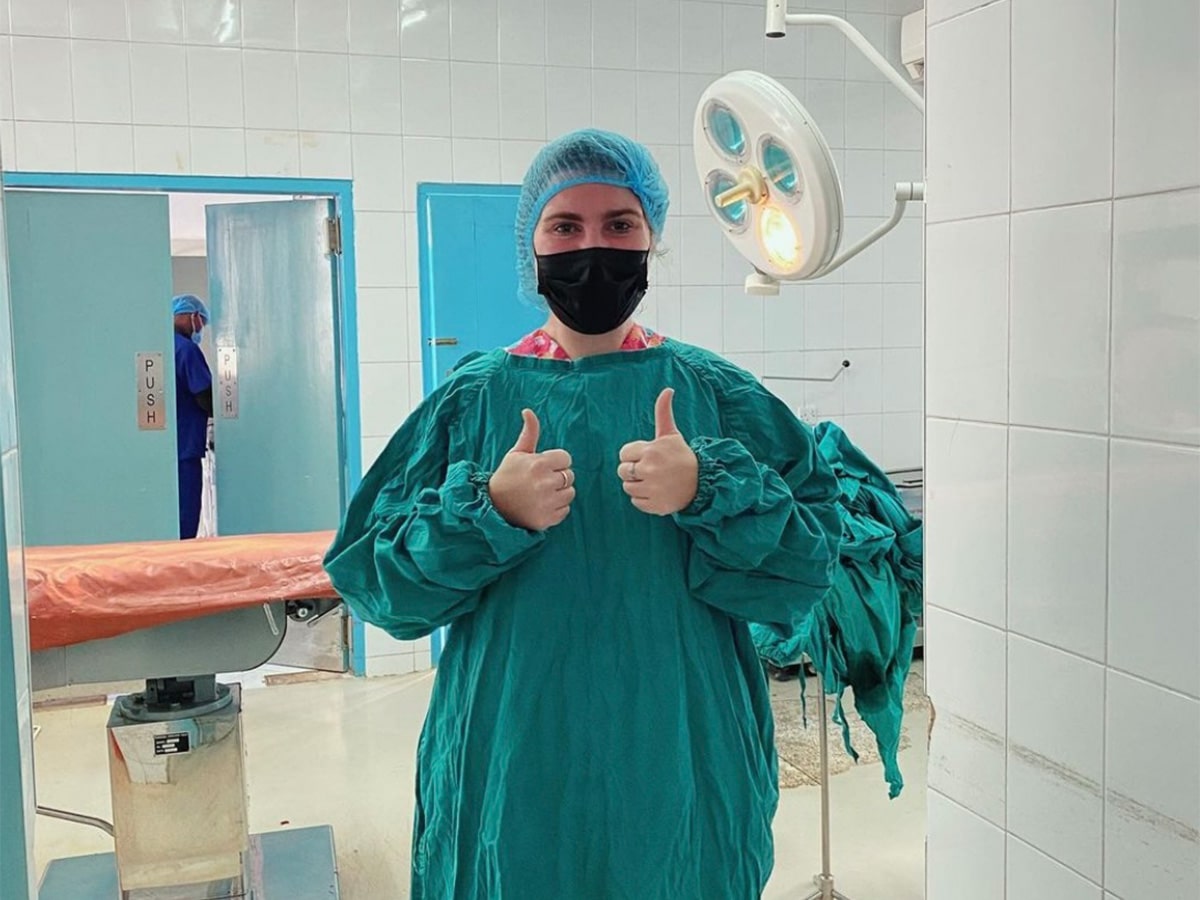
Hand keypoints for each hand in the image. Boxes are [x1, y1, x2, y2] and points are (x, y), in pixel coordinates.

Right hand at [489, 410, 574, 530]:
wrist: (493, 506)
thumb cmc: (508, 475)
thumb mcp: (517, 452)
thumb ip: (529, 432)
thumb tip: (528, 410)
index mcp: (538, 464)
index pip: (566, 458)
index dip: (556, 461)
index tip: (543, 466)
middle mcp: (544, 483)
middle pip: (570, 476)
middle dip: (558, 476)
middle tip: (540, 481)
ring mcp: (546, 503)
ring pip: (570, 493)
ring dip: (559, 493)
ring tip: (542, 493)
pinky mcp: (546, 520)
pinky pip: (565, 510)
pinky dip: (556, 508)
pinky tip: (541, 505)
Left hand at [617, 389, 698, 515]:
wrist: (701, 483)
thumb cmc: (681, 456)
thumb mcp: (671, 434)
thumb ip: (663, 412)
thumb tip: (668, 389)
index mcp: (651, 450)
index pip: (623, 454)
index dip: (633, 456)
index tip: (646, 457)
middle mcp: (650, 469)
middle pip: (622, 471)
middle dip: (633, 471)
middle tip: (650, 470)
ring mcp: (653, 488)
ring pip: (628, 488)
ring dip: (638, 486)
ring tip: (655, 481)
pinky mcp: (655, 505)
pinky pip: (636, 502)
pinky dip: (644, 499)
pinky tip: (657, 492)